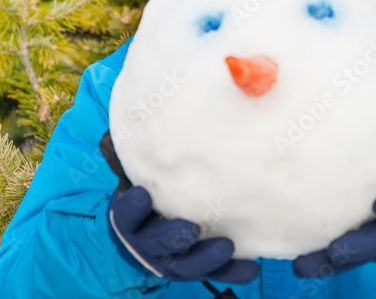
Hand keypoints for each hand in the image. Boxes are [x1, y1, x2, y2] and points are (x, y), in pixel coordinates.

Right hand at [99, 132, 258, 283]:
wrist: (164, 210)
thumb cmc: (162, 179)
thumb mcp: (154, 163)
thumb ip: (154, 144)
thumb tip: (169, 100)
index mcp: (133, 214)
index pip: (125, 215)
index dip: (131, 209)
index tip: (140, 195)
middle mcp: (148, 239)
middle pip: (154, 245)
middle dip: (170, 238)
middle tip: (189, 229)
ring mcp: (171, 257)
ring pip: (182, 266)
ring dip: (204, 259)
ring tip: (226, 247)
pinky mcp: (196, 265)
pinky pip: (213, 274)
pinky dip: (231, 272)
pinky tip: (250, 267)